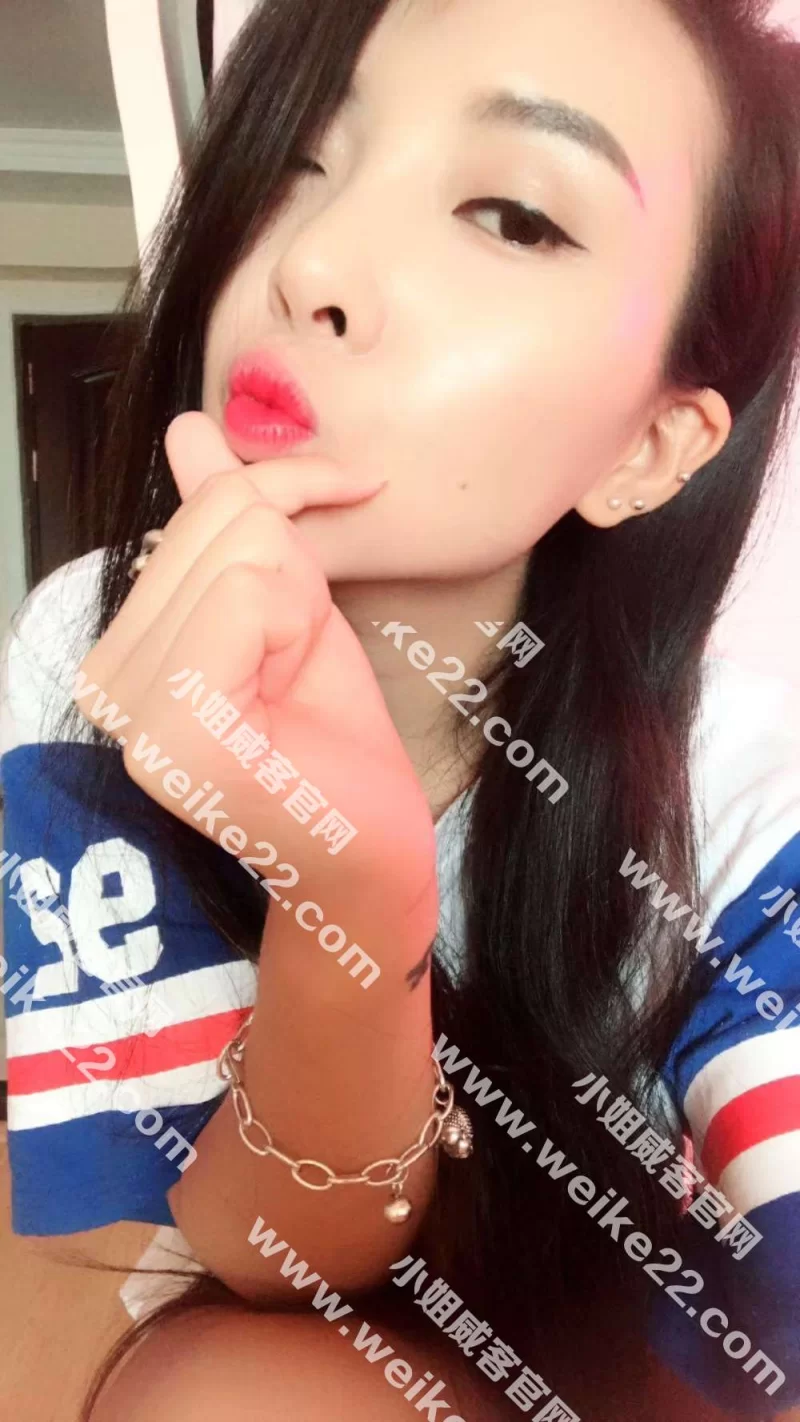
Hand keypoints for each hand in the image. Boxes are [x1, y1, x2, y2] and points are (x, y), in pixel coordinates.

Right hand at [74, 411, 438, 949]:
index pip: (200, 508)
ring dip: (301, 606)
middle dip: (296, 572)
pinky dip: (300, 629)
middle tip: (298, 664)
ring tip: (290, 684)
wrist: (372, 846)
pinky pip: (249, 595)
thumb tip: (189, 427)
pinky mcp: (173, 732)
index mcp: (116, 654)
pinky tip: (291, 696)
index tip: (311, 600)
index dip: (288, 517)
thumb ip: (227, 520)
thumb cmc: (335, 736)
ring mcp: (128, 713)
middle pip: (222, 519)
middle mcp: (100, 683)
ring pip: (242, 550)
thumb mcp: (284, 602)